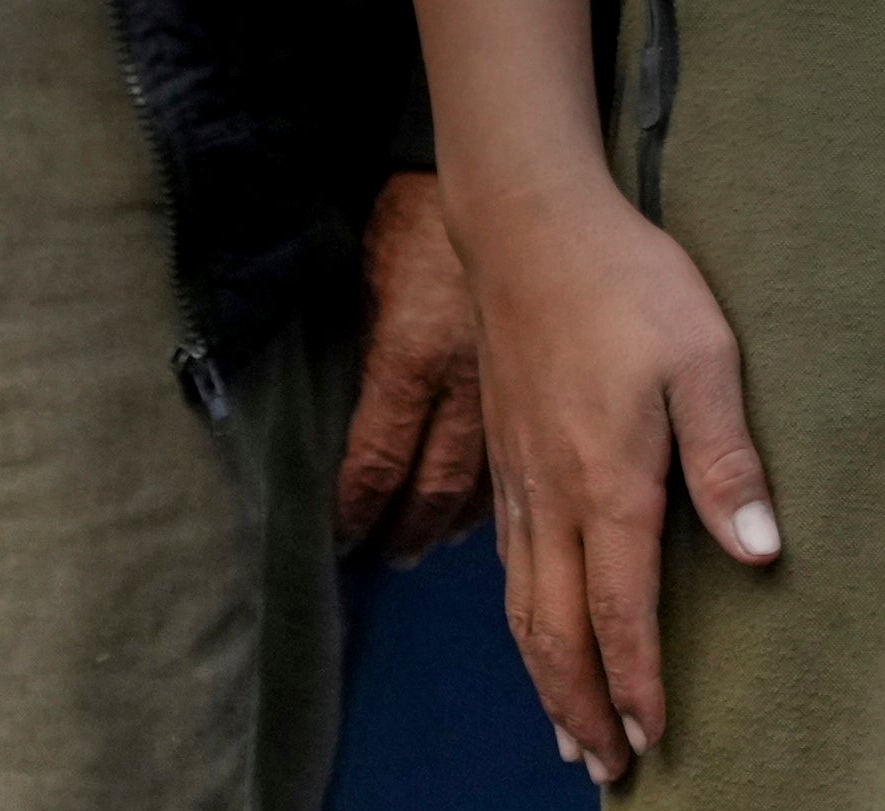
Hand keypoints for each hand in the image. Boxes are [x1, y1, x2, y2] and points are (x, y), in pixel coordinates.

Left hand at [332, 174, 491, 563]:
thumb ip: (370, 352)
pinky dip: (498, 496)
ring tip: (431, 545)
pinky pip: (520, 464)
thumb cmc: (420, 216)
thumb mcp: (373, 277)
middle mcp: (462, 390)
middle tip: (388, 557)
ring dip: (452, 522)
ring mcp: (509, 396)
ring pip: (483, 486)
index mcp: (412, 358)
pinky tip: (486, 513)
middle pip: (432, 490)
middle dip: (406, 531)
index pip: (377, 462)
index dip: (357, 506)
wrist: (509, 178)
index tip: (343, 535)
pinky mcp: (541, 394)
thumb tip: (357, 418)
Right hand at [449, 149, 774, 776]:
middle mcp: (553, 503)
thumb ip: (729, 461)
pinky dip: (526, 632)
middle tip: (609, 773)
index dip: (637, 686)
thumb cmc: (629, 284)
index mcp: (610, 486)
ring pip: (525, 615)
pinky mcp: (503, 469)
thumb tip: (760, 555)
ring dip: (548, 686)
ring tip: (572, 739)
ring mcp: (519, 489)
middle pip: (559, 637)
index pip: (621, 615)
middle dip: (584, 710)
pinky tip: (540, 648)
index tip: (656, 741)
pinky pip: (509, 576)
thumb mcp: (704, 359)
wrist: (529, 227)